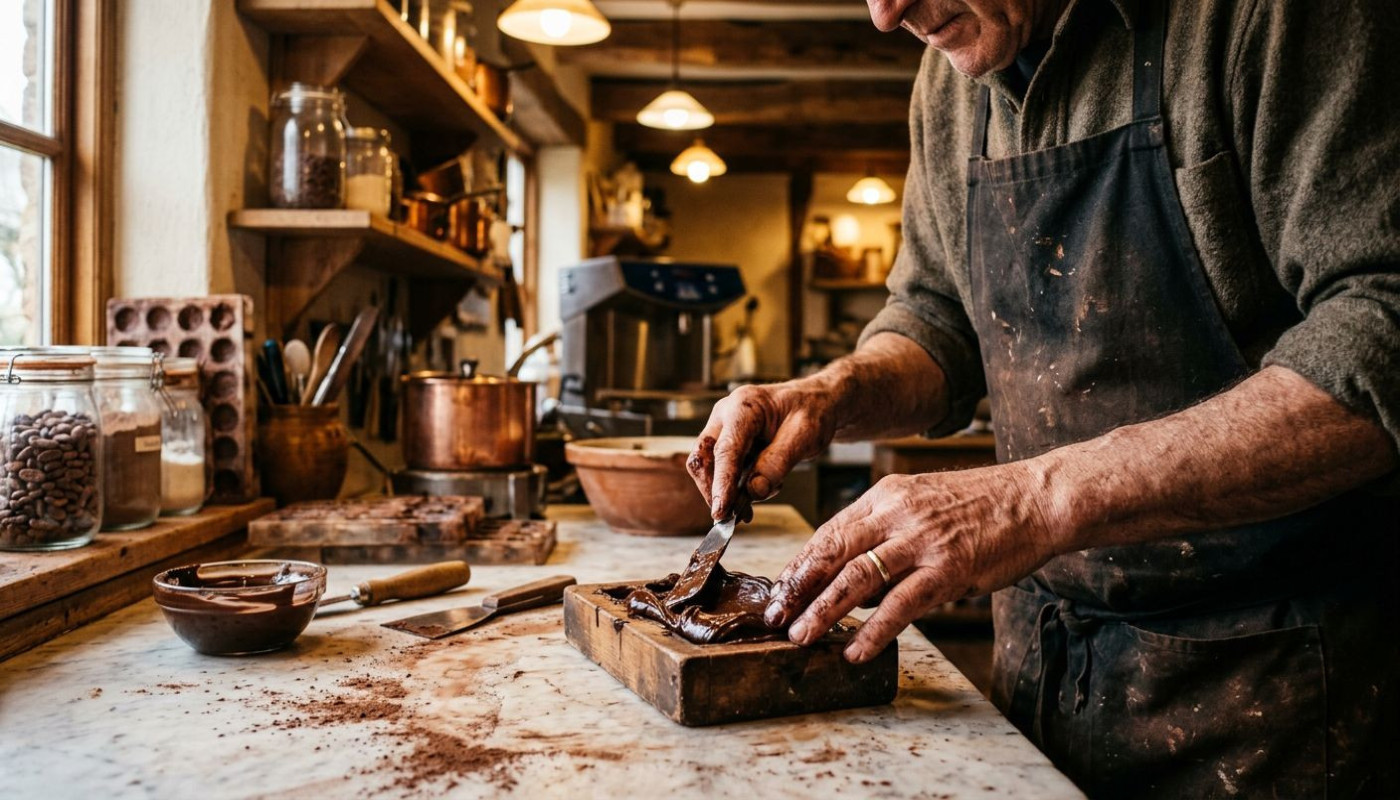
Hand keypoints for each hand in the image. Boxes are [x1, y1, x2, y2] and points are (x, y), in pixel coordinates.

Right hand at [687, 381, 842, 519]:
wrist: (817, 401)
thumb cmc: (812, 411)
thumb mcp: (804, 436)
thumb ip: (777, 463)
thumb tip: (754, 492)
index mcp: (744, 406)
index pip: (725, 449)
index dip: (721, 483)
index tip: (720, 512)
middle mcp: (726, 414)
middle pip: (704, 457)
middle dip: (715, 489)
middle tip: (731, 517)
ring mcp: (724, 427)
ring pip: (710, 466)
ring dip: (727, 490)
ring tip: (755, 502)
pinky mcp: (729, 441)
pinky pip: (723, 468)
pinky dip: (735, 486)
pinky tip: (757, 490)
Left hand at [765, 464, 1059, 662]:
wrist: (1036, 499)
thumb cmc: (983, 507)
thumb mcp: (923, 505)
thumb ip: (885, 537)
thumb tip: (852, 584)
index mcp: (886, 496)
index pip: (828, 532)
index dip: (799, 564)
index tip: (778, 590)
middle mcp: (896, 515)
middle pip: (831, 552)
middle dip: (797, 589)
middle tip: (773, 617)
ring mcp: (921, 541)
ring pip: (856, 579)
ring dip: (823, 611)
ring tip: (800, 636)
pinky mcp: (948, 569)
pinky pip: (901, 605)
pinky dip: (873, 631)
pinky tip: (855, 650)